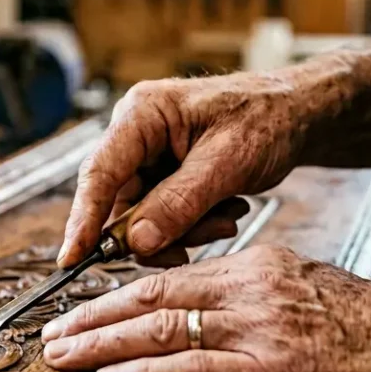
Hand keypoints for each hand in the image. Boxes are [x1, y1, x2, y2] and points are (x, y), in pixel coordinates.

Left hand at [41, 244, 370, 371]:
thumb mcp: (314, 292)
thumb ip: (263, 297)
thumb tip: (223, 314)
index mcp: (258, 268)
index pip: (172, 277)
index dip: (120, 295)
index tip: (86, 309)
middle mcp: (249, 289)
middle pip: (151, 296)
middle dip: (93, 316)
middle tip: (52, 332)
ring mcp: (257, 328)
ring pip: (158, 330)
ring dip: (100, 345)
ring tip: (61, 357)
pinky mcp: (268, 370)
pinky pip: (190, 370)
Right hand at [59, 74, 314, 268]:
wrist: (299, 114)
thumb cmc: (267, 118)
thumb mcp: (227, 162)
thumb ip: (179, 203)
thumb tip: (137, 242)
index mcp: (142, 115)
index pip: (99, 173)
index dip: (83, 219)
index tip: (71, 258)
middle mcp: (136, 134)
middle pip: (119, 202)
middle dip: (155, 232)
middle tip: (188, 248)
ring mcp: (149, 156)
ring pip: (143, 217)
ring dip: (182, 230)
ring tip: (226, 218)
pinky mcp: (165, 175)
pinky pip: (162, 216)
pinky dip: (192, 226)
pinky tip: (224, 214)